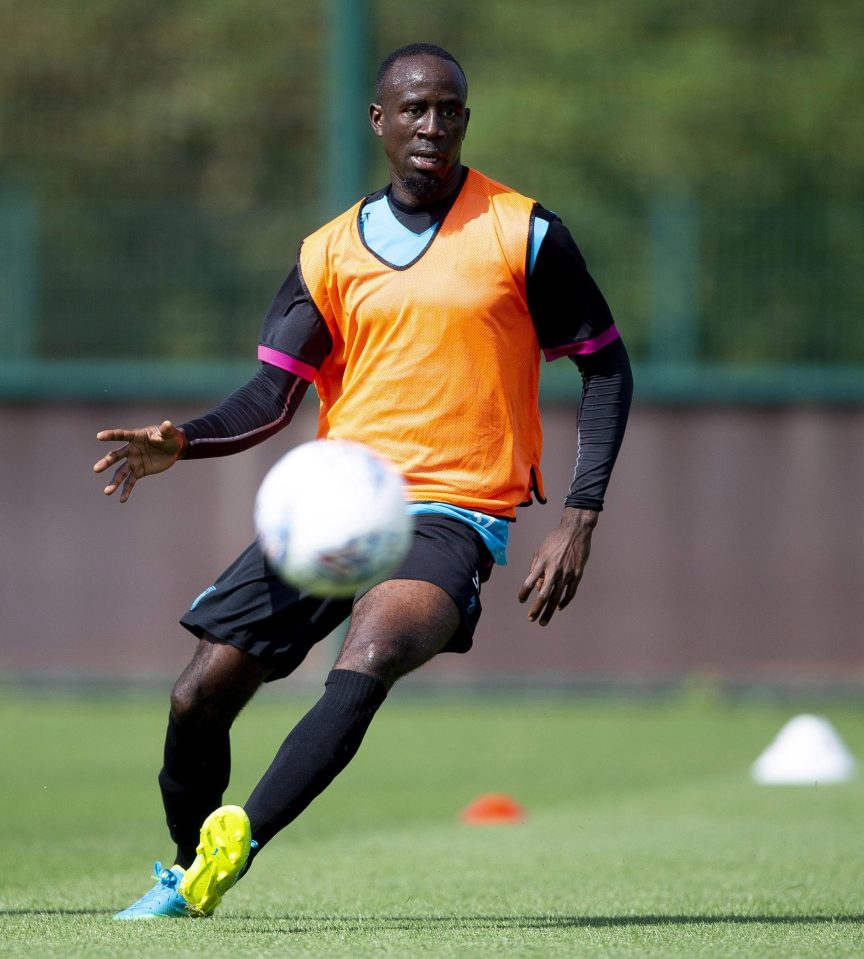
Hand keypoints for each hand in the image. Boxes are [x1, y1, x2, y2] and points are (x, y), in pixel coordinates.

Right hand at [93, 420, 185, 501]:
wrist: (175, 449)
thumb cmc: (170, 437)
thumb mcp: (168, 433)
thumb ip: (165, 430)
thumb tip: (167, 424)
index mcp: (136, 437)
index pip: (121, 435)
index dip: (111, 435)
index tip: (99, 436)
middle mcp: (131, 449)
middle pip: (116, 456)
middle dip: (106, 462)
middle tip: (96, 469)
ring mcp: (134, 461)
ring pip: (120, 472)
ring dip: (114, 482)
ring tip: (107, 492)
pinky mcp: (139, 471)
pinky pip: (130, 481)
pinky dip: (126, 490)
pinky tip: (122, 499)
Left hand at [517, 508, 598, 625]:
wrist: (575, 531)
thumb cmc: (555, 540)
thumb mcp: (540, 551)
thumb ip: (535, 568)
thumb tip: (535, 586)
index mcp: (542, 563)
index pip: (529, 582)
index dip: (523, 593)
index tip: (521, 600)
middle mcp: (554, 570)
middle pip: (543, 595)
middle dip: (536, 609)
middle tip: (531, 619)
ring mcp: (567, 574)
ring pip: (557, 598)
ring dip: (549, 611)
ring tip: (543, 621)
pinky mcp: (577, 575)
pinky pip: (570, 593)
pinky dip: (564, 602)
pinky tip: (558, 608)